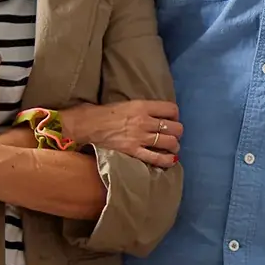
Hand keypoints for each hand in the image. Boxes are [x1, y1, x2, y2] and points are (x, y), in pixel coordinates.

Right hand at [61, 100, 182, 167]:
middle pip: (175, 127)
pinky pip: (157, 158)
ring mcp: (139, 138)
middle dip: (177, 132)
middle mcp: (144, 121)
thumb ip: (146, 109)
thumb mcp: (128, 104)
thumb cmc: (106, 113)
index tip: (172, 119)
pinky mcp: (133, 151)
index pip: (172, 109)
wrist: (87, 125)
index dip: (175, 115)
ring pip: (170, 143)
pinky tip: (171, 160)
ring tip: (171, 147)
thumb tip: (160, 115)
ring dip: (175, 146)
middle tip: (172, 135)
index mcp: (143, 107)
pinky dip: (167, 160)